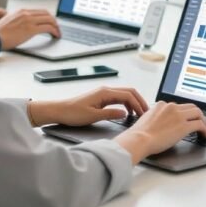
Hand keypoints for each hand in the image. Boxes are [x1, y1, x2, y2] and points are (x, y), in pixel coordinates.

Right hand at [0, 8, 60, 49]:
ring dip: (56, 27)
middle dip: (54, 21)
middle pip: (47, 14)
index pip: (40, 11)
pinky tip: (55, 35)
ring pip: (50, 20)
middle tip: (57, 28)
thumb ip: (18, 22)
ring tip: (58, 33)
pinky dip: (54, 31)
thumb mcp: (9, 23)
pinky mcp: (30, 29)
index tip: (51, 22)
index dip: (48, 17)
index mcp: (20, 11)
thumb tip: (25, 27)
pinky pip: (48, 28)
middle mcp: (25, 13)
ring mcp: (29, 20)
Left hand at [27, 86, 148, 126]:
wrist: (59, 110)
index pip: (128, 96)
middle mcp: (106, 90)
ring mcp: (104, 93)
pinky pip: (118, 98)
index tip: (143, 114)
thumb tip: (125, 114)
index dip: (138, 104)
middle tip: (146, 112)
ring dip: (134, 102)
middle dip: (139, 101)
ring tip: (139, 113)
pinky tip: (127, 112)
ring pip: (125, 94)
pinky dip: (126, 104)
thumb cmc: (72, 113)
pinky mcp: (101, 97)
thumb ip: (110, 114)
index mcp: (105, 93)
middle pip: (129, 92)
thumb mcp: (92, 116)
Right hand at [115, 101, 205, 163]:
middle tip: (199, 122)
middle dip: (197, 114)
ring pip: (198, 113)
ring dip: (203, 121)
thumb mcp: (146, 120)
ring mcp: (178, 115)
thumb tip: (161, 123)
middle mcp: (171, 107)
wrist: (138, 140)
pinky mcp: (184, 126)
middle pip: (191, 107)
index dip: (184, 113)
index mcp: (162, 105)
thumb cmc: (138, 135)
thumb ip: (156, 117)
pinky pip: (200, 125)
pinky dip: (205, 129)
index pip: (178, 106)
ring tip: (204, 129)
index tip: (187, 118)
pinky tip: (204, 135)